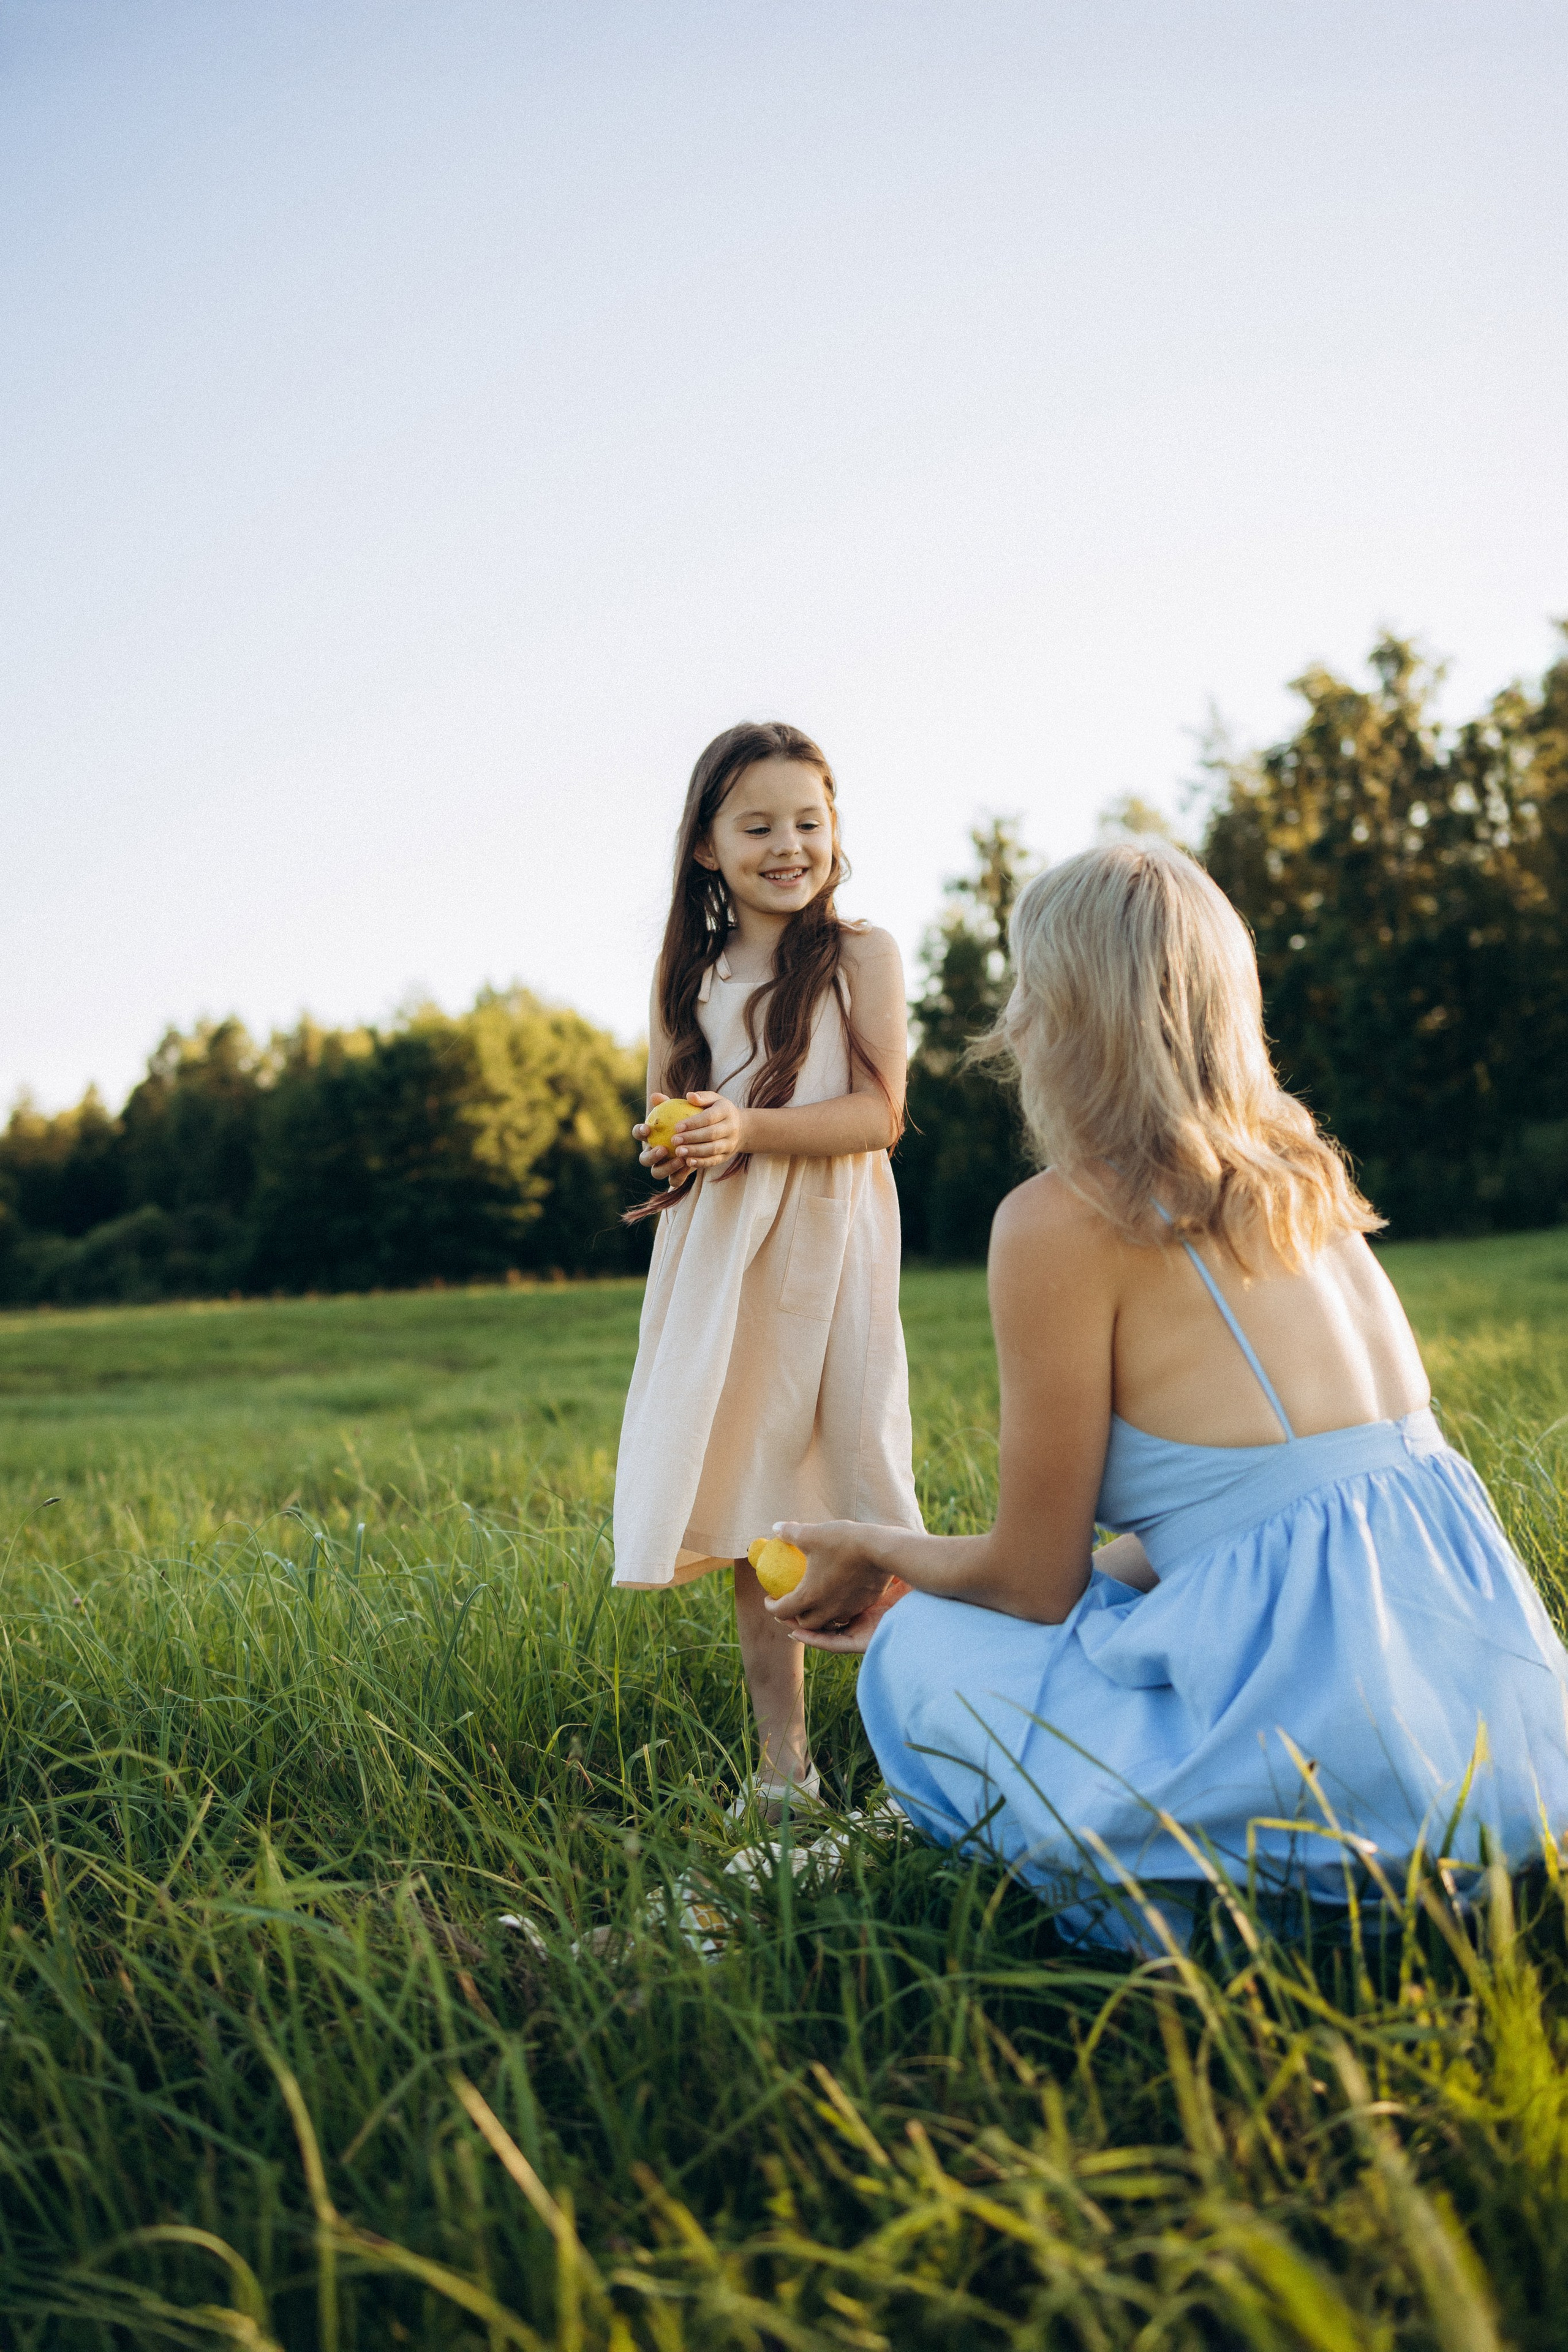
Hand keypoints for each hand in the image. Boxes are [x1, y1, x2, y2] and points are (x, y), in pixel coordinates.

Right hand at [632, 1093, 692, 1185]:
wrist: (702, 1136)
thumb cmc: (687, 1119)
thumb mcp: (680, 1109)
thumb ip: (668, 1104)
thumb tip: (657, 1096)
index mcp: (649, 1137)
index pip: (638, 1134)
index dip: (639, 1131)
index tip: (647, 1128)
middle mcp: (652, 1154)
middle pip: (643, 1159)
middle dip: (651, 1156)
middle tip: (663, 1149)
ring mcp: (662, 1167)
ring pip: (657, 1172)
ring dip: (666, 1167)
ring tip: (680, 1159)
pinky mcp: (675, 1176)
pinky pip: (674, 1179)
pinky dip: (680, 1174)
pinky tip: (690, 1165)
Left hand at [660, 1090, 745, 1169]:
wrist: (740, 1128)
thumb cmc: (718, 1110)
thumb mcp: (713, 1099)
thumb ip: (701, 1097)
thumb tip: (689, 1096)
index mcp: (726, 1111)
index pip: (709, 1117)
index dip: (693, 1123)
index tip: (676, 1127)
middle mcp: (731, 1127)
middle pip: (711, 1134)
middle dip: (691, 1138)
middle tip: (674, 1140)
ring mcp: (730, 1143)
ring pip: (712, 1149)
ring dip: (694, 1151)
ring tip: (678, 1151)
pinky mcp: (727, 1156)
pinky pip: (714, 1161)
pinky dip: (701, 1162)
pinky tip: (688, 1162)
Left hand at [764, 1519, 904, 1644]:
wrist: (881, 1549)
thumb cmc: (842, 1541)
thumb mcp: (811, 1534)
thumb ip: (790, 1533)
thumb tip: (776, 1528)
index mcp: (809, 1596)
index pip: (783, 1611)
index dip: (772, 1607)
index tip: (770, 1598)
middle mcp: (827, 1609)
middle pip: (806, 1624)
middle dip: (794, 1617)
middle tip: (791, 1602)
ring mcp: (848, 1608)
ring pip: (828, 1622)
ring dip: (818, 1616)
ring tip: (815, 1602)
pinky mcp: (864, 1603)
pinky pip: (847, 1613)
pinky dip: (838, 1609)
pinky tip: (838, 1594)